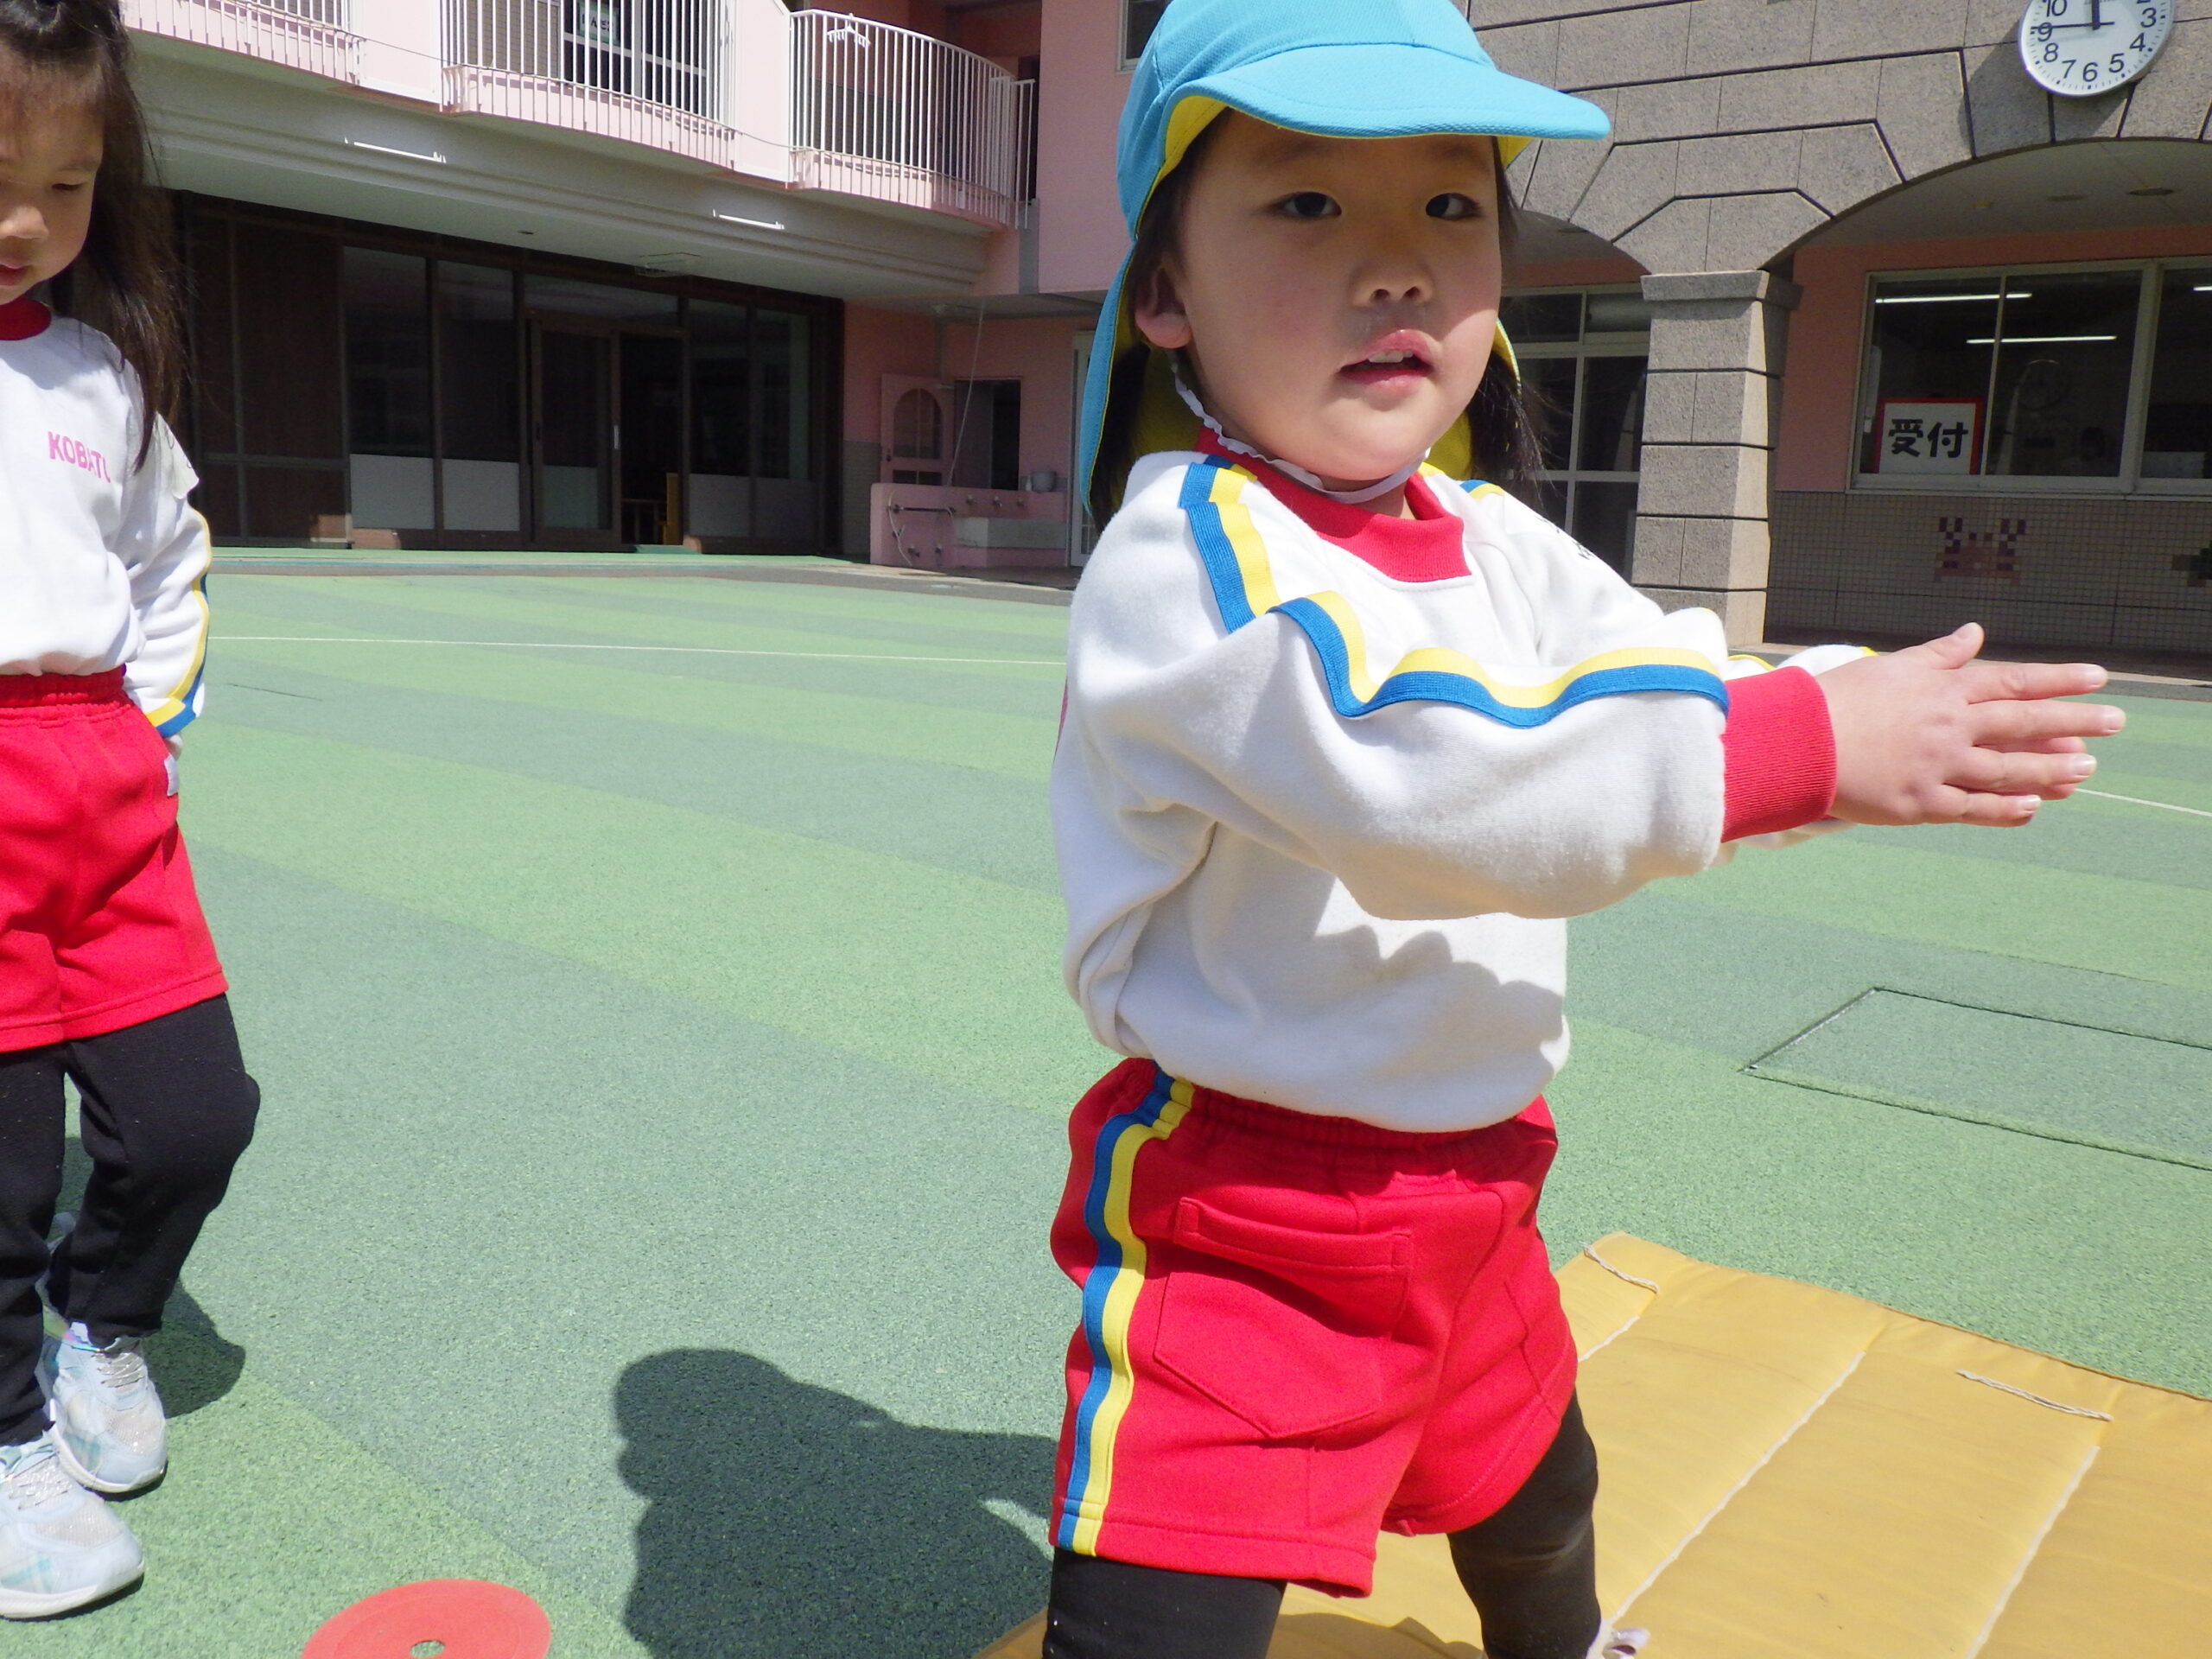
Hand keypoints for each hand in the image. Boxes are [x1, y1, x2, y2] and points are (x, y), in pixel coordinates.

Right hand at [1815, 624, 2123, 827]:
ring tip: (2086, 769)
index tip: (2098, 678)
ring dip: (2050, 768)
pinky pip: (1972, 808)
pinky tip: (2033, 805)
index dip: (2058, 679)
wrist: (1796, 743)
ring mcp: (1936, 767)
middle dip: (2073, 722)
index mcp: (1942, 690)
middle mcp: (1948, 726)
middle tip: (2115, 723)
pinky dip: (2005, 808)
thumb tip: (1975, 633)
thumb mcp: (1890, 666)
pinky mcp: (1918, 804)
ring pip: (2007, 769)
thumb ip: (1939, 655)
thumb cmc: (1838, 700)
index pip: (2013, 681)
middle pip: (2022, 722)